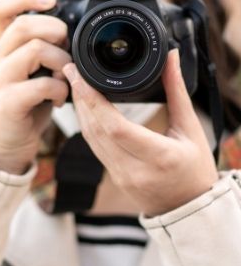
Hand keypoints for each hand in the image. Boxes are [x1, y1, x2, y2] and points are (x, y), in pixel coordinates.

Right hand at [0, 0, 71, 174]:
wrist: (11, 139)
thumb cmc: (28, 100)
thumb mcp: (34, 68)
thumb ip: (46, 46)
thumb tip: (74, 27)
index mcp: (3, 46)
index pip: (0, 8)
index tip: (51, 1)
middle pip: (23, 24)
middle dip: (55, 30)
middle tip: (67, 48)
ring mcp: (0, 79)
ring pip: (34, 49)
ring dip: (61, 60)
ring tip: (66, 75)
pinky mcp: (8, 101)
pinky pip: (42, 84)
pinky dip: (60, 89)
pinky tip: (60, 98)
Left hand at [62, 48, 216, 216]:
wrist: (189, 208)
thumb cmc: (196, 169)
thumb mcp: (191, 129)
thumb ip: (177, 92)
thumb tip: (170, 57)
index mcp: (159, 157)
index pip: (115, 127)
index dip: (93, 101)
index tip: (80, 77)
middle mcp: (134, 169)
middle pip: (95, 130)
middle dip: (80, 97)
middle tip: (70, 70)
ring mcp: (120, 175)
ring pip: (89, 138)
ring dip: (79, 109)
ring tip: (73, 82)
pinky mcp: (112, 176)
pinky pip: (92, 147)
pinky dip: (85, 124)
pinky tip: (82, 106)